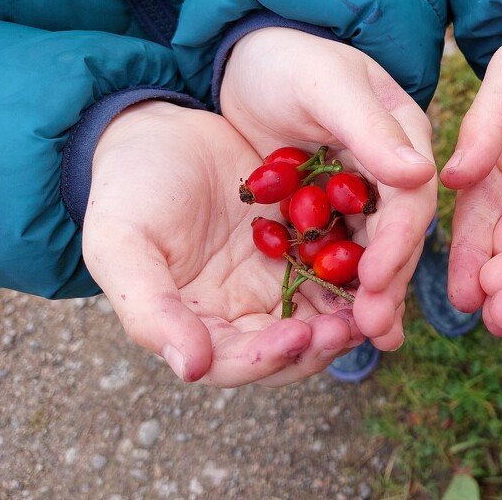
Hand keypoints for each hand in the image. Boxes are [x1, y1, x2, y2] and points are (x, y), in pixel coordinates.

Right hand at [83, 102, 363, 386]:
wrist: (156, 131)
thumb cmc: (126, 191)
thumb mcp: (122, 246)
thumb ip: (151, 311)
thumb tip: (192, 370)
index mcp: (196, 325)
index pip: (236, 362)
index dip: (268, 359)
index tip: (298, 337)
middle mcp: (241, 312)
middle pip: (291, 348)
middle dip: (322, 342)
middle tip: (353, 325)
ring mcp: (274, 278)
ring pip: (321, 312)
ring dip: (349, 313)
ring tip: (375, 298)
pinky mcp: (302, 242)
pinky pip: (335, 264)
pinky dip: (357, 269)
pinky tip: (379, 257)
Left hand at [220, 28, 437, 346]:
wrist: (245, 57)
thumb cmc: (289, 58)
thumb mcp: (326, 84)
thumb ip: (370, 129)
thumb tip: (422, 175)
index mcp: (403, 138)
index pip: (409, 199)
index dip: (398, 241)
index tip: (377, 280)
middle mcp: (390, 173)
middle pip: (395, 236)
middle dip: (385, 283)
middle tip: (372, 329)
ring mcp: (359, 196)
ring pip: (369, 253)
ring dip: (367, 297)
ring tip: (363, 340)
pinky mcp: (327, 213)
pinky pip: (334, 255)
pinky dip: (333, 289)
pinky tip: (329, 326)